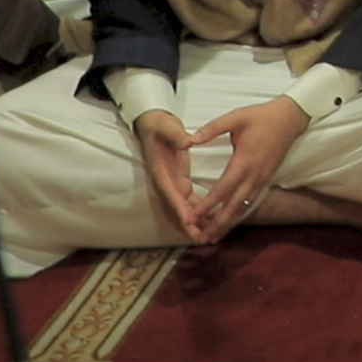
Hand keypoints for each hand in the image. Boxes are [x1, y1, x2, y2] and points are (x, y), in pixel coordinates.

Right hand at [134, 110, 202, 242]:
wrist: (152, 123)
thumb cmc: (159, 125)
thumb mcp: (167, 126)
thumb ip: (176, 135)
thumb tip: (187, 142)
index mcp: (160, 170)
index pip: (170, 193)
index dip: (179, 208)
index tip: (189, 221)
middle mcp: (164, 180)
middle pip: (174, 207)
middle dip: (186, 224)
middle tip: (201, 238)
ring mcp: (170, 182)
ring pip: (180, 207)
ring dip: (192, 222)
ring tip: (206, 236)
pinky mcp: (177, 181)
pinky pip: (186, 200)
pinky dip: (196, 211)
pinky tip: (208, 220)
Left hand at [188, 95, 310, 241]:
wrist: (290, 118)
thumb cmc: (262, 117)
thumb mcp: (236, 117)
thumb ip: (212, 128)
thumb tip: (190, 139)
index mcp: (244, 161)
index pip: (222, 189)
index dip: (207, 205)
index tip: (192, 217)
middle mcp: (253, 175)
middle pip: (233, 206)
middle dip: (217, 223)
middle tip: (202, 238)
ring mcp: (261, 179)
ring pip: (243, 207)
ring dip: (228, 223)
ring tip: (213, 236)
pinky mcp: (266, 179)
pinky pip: (250, 201)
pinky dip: (238, 213)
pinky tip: (230, 220)